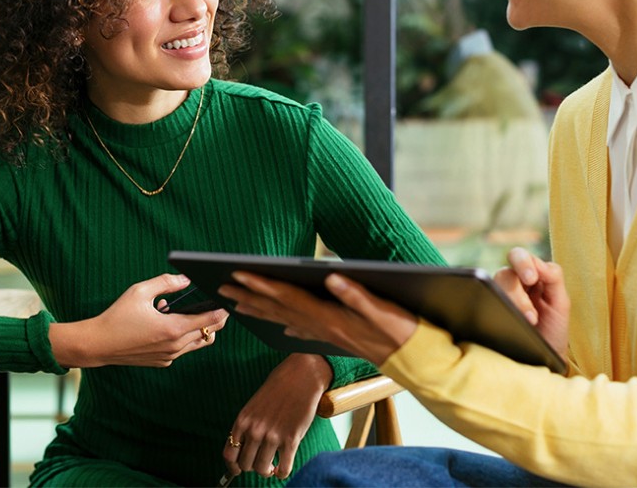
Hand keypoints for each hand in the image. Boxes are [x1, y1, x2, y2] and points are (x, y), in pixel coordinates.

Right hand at [48, 274, 228, 367]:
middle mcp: (175, 346)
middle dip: (216, 320)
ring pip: (198, 344)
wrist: (98, 344)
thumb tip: (186, 278)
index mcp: (173, 328)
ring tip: (189, 314)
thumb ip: (166, 282)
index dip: (222, 310)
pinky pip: (182, 350)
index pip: (210, 320)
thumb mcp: (140, 291)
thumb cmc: (117, 316)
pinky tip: (167, 323)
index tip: (227, 302)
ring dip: (200, 329)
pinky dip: (183, 337)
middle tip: (218, 307)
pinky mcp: (162, 362)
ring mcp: (169, 356)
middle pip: (208, 333)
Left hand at [219, 272, 416, 365]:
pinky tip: (278, 324)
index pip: (287, 297)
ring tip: (236, 302)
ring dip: (258, 309)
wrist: (416, 362)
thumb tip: (332, 275)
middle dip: (247, 296)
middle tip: (220, 286)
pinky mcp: (334, 337)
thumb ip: (357, 293)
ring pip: (283, 319)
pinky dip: (285, 324)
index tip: (237, 274)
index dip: (261, 285)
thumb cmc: (402, 332)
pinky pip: (301, 330)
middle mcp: (321, 325)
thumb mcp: (383, 309)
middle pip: (277, 308)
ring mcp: (326, 333)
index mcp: (328, 316)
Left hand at [222, 354, 330, 479]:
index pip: (229, 454)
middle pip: (245, 465)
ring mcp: (272, 436)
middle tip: (260, 463)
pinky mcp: (291, 439)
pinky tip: (283, 468)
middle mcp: (254, 430)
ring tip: (272, 466)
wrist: (300, 377)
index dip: (232, 467)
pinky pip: (284, 469)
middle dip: (251, 468)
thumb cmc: (277, 390)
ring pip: (262, 469)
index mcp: (242, 421)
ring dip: (267, 471)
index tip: (237, 470)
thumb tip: (243, 451)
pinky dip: (282, 473)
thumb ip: (247, 427)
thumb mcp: (253, 406)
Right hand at [494, 247, 569, 359]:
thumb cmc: (553, 331)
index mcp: (531, 276)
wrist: (545, 359)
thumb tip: (537, 263)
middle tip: (530, 313)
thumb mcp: (561, 303)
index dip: (523, 263)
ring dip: (512, 302)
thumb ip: (554, 277)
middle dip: (517, 291)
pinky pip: (485, 298)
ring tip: (528, 322)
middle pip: (505, 273)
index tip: (531, 279)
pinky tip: (510, 321)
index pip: (520, 257)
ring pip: (494, 285)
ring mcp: (499, 297)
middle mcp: (512, 284)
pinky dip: (497, 306)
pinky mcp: (488, 309)